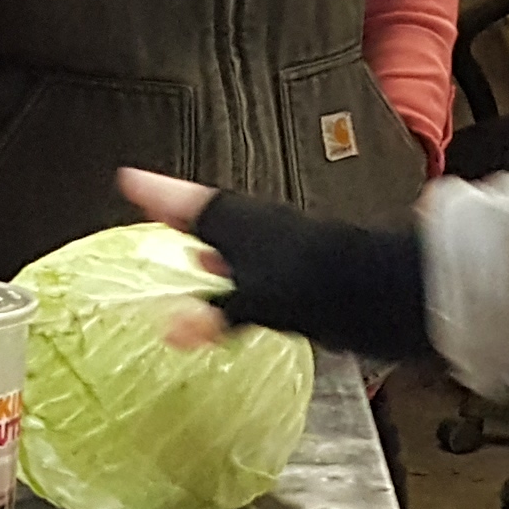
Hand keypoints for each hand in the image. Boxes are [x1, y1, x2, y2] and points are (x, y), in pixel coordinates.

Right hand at [118, 168, 432, 365]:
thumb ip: (215, 317)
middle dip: (185, 218)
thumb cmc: (313, 282)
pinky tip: (238, 296)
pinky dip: (238, 277)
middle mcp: (258, 226)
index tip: (128, 179)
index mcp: (237, 220)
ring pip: (237, 242)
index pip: (185, 203)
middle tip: (157, 213)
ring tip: (191, 257)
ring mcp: (281, 247)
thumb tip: (175, 330)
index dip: (156, 194)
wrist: (379, 286)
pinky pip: (255, 269)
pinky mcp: (301, 270)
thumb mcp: (255, 302)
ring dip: (214, 247)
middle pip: (212, 217)